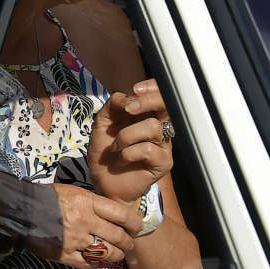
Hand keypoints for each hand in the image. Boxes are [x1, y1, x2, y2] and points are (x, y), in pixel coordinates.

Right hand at [25, 182, 141, 268]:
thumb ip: (95, 204)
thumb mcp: (74, 192)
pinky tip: (101, 260)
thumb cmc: (49, 197)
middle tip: (128, 244)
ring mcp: (75, 240)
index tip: (137, 227)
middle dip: (128, 243)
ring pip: (107, 253)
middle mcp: (84, 222)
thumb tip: (115, 217)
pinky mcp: (65, 255)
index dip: (134, 223)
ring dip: (116, 255)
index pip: (121, 215)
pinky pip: (90, 263)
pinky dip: (99, 263)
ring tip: (117, 253)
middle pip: (118, 237)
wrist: (22, 210)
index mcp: (87, 202)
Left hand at [88, 80, 174, 202]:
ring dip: (127, 135)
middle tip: (128, 110)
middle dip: (146, 102)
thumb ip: (114, 105)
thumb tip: (127, 96)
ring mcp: (163, 146)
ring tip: (115, 147)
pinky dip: (128, 153)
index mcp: (145, 115)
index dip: (153, 88)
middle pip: (166, 106)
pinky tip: (121, 160)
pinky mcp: (163, 163)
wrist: (103, 180)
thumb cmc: (105, 151)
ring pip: (153, 127)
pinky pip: (148, 149)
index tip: (136, 89)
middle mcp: (158, 128)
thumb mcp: (103, 123)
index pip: (160, 96)